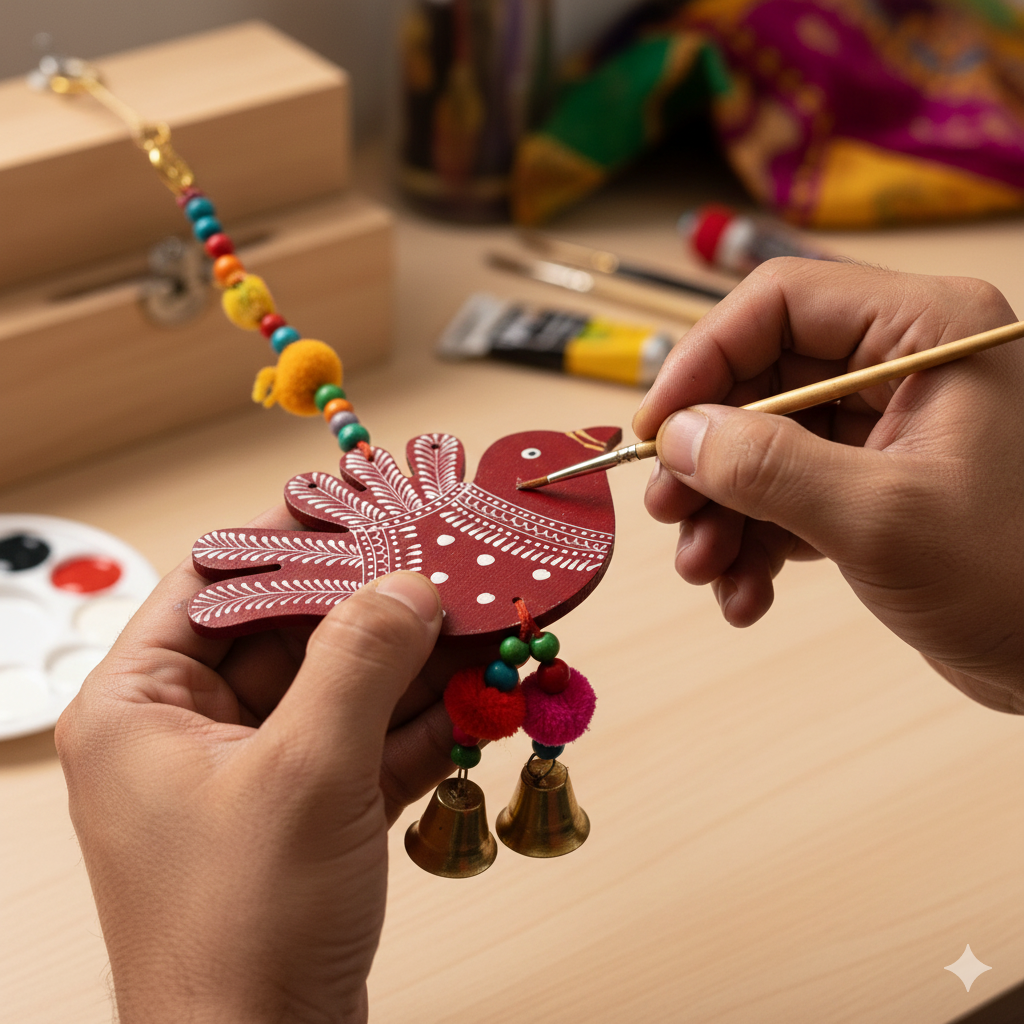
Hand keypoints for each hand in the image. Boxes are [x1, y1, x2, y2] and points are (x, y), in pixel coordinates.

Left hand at [56, 506, 469, 1023]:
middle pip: (291, 628)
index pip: (214, 580)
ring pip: (340, 685)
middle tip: (441, 561)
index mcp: (140, 708)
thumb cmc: (242, 936)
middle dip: (374, 602)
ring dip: (412, 663)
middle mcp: (189, 734)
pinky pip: (366, 742)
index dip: (287, 533)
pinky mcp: (306, 814)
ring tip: (478, 622)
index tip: (357, 499)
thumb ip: (360, 662)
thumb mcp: (305, 775)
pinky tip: (479, 697)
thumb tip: (410, 584)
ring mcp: (252, 775)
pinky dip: (421, 722)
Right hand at [634, 260, 1022, 712]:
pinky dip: (754, 544)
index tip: (654, 428)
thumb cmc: (1016, 579)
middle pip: (761, 382)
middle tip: (668, 514)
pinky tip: (746, 596)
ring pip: (764, 446)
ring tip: (706, 571)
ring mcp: (885, 429)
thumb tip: (676, 435)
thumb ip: (768, 468)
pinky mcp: (873, 485)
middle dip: (708, 458)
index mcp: (926, 333)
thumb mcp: (880, 519)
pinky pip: (787, 496)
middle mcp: (901, 367)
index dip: (704, 359)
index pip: (781, 304)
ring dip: (722, 512)